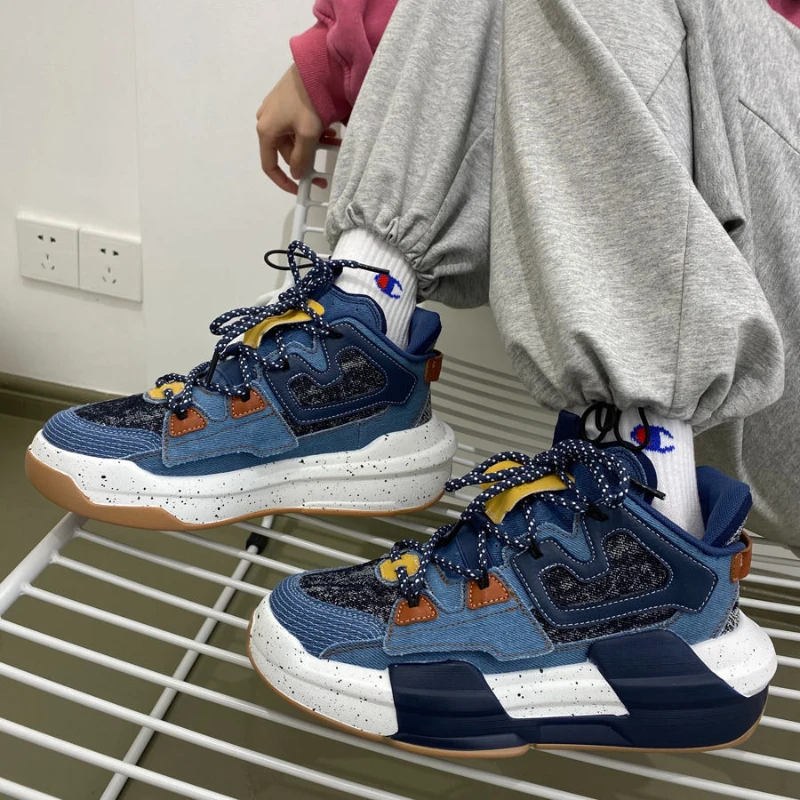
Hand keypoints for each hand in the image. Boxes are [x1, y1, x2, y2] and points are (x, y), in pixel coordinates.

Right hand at [256, 64, 340, 193]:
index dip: (283, 181)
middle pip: (285, 152)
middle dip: (306, 161)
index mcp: (265, 131)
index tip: (299, 190)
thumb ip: (301, 159)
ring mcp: (274, 109)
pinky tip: (328, 130)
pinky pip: (296, 124)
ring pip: (293, 138)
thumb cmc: (309, 102)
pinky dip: (311, 132)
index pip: (269, 165)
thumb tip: (296, 174)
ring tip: (333, 144)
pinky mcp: (285, 99)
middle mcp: (265, 120)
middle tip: (325, 170)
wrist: (316, 65)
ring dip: (312, 146)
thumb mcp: (307, 135)